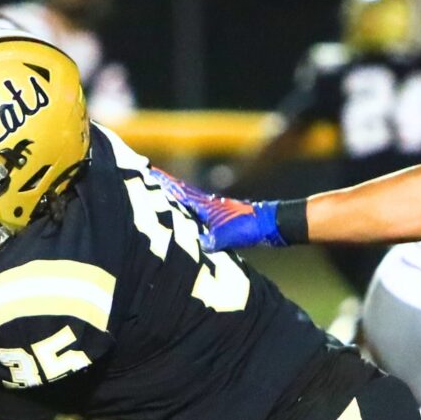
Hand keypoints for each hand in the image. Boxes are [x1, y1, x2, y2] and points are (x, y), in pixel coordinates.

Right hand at [147, 171, 284, 252]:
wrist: (270, 223)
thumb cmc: (250, 227)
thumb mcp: (228, 237)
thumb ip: (210, 240)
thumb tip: (193, 245)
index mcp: (207, 206)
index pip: (181, 193)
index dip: (165, 184)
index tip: (150, 173)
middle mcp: (209, 203)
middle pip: (183, 191)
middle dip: (166, 184)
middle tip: (150, 175)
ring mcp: (215, 208)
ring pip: (189, 198)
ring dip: (175, 193)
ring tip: (161, 190)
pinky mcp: (220, 215)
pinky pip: (197, 208)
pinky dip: (186, 204)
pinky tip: (184, 209)